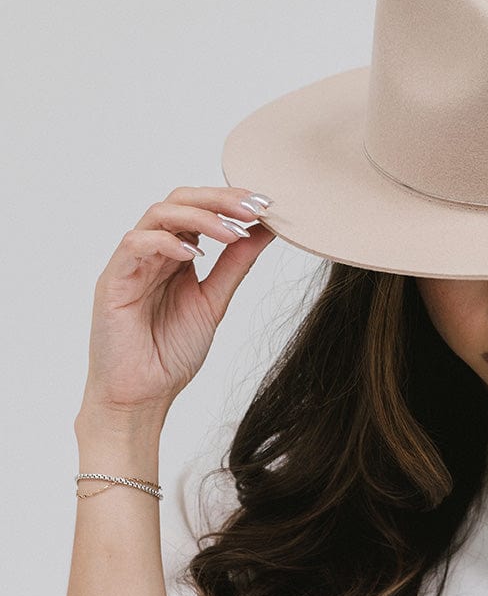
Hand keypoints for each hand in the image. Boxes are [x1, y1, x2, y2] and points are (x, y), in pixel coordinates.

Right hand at [77, 185, 275, 424]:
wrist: (143, 395)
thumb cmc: (170, 353)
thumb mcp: (214, 301)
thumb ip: (235, 265)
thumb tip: (263, 231)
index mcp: (175, 254)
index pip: (200, 209)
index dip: (231, 201)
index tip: (266, 206)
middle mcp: (152, 252)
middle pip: (179, 201)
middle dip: (219, 199)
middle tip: (254, 207)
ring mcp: (131, 264)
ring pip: (157, 216)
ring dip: (199, 217)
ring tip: (232, 232)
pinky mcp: (113, 282)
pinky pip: (134, 246)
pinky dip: (165, 243)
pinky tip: (193, 254)